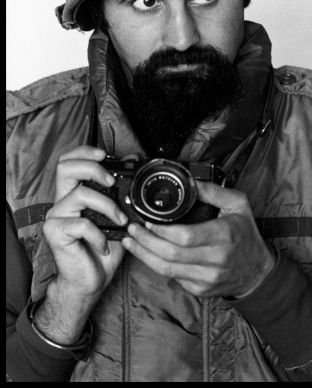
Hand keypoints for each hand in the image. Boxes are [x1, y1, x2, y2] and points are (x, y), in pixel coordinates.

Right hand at [43, 145, 126, 299]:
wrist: (91, 281)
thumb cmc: (103, 249)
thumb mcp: (118, 217)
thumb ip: (123, 193)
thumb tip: (134, 163)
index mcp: (75, 193)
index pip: (69, 161)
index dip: (84, 152)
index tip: (105, 154)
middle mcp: (63, 201)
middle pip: (65, 167)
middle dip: (93, 168)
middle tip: (112, 182)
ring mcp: (57, 216)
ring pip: (80, 194)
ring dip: (108, 206)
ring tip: (121, 222)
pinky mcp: (56, 233)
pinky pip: (80, 224)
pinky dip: (99, 235)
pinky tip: (104, 246)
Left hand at [121, 181, 274, 297]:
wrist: (257, 271)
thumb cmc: (246, 235)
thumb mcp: (238, 205)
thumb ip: (213, 192)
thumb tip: (190, 181)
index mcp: (223, 235)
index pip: (185, 236)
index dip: (162, 231)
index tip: (147, 221)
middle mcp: (215, 259)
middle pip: (171, 255)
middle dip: (146, 242)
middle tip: (132, 230)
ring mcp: (207, 278)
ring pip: (167, 270)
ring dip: (144, 256)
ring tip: (131, 242)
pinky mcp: (201, 289)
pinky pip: (173, 278)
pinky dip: (157, 266)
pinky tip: (148, 254)